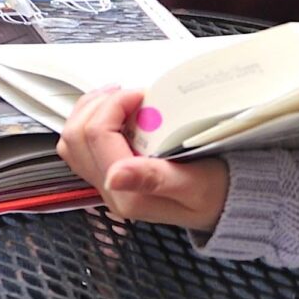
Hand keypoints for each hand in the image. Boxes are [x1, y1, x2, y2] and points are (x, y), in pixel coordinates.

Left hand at [57, 87, 230, 233]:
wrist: (226, 205)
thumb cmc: (217, 192)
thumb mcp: (196, 185)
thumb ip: (155, 179)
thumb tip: (113, 176)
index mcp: (127, 195)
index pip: (97, 137)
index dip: (114, 105)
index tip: (141, 94)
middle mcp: (110, 191)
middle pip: (76, 137)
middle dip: (99, 105)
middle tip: (129, 94)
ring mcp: (107, 184)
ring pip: (72, 141)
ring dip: (91, 111)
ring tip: (120, 98)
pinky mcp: (110, 174)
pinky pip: (83, 145)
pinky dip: (93, 120)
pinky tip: (118, 112)